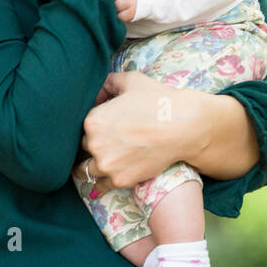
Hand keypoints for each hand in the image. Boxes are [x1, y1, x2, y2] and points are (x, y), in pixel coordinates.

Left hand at [78, 72, 204, 189]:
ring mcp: (107, 164)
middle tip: (108, 145)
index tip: (103, 130)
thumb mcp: (132, 81)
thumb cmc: (159, 100)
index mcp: (93, 120)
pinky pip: (101, 186)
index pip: (82, 128)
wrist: (183, 126)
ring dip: (92, 166)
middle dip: (94, 146)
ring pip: (86, 170)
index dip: (92, 129)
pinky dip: (103, 182)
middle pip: (84, 148)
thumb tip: (97, 91)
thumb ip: (109, 81)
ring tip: (101, 164)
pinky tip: (108, 176)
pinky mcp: (120, 180)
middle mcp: (94, 144)